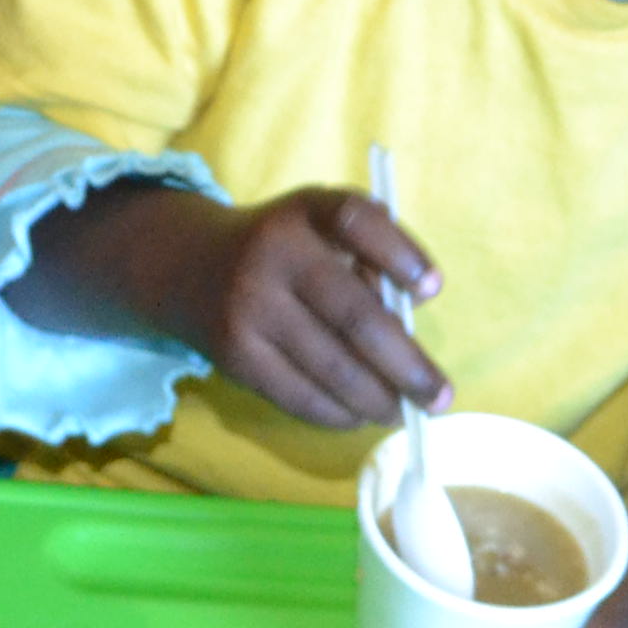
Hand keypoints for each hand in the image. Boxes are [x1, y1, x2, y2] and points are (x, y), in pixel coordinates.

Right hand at [197, 187, 450, 430]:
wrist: (189, 266)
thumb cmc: (285, 248)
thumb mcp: (319, 227)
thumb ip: (367, 257)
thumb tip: (410, 324)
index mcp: (306, 210)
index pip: (356, 220)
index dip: (400, 253)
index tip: (432, 289)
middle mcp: (275, 254)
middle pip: (355, 318)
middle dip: (407, 365)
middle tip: (438, 397)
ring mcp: (251, 308)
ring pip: (331, 368)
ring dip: (378, 400)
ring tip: (404, 412)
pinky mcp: (236, 355)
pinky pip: (298, 395)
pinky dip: (339, 413)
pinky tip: (361, 416)